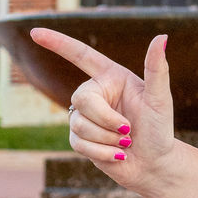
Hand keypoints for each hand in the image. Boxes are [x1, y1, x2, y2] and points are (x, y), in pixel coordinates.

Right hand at [29, 28, 174, 187]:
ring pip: (79, 123)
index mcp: (111, 77)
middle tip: (128, 130)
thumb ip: (157, 68)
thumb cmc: (160, 128)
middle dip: (104, 118)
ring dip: (106, 138)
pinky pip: (78, 143)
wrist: (154, 164)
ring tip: (125, 142)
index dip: (58, 43)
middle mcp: (95, 93)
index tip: (35, 32)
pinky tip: (118, 155)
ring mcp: (85, 116)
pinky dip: (101, 152)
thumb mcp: (160, 99)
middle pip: (81, 98)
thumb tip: (162, 37)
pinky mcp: (80, 138)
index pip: (81, 55)